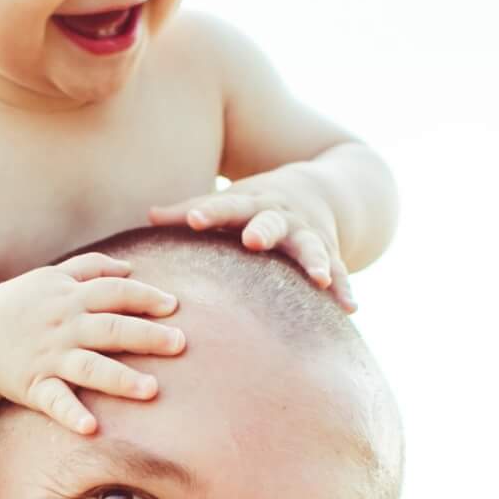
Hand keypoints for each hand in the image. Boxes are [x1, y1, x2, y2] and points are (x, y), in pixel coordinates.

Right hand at [0, 252, 185, 435]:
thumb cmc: (21, 304)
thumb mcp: (52, 276)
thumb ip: (91, 269)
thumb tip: (131, 270)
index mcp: (71, 297)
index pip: (114, 292)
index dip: (145, 296)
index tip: (174, 306)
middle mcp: (64, 326)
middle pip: (110, 328)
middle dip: (146, 336)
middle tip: (180, 343)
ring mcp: (49, 357)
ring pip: (89, 367)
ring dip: (120, 379)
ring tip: (151, 390)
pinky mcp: (34, 385)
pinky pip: (54, 401)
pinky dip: (71, 414)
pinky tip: (91, 428)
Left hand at [149, 177, 355, 311]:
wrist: (321, 190)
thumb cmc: (258, 205)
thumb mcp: (230, 202)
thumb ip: (192, 211)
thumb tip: (148, 217)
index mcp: (251, 204)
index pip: (226, 207)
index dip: (210, 212)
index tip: (194, 219)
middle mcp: (282, 216)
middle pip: (272, 222)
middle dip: (263, 231)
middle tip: (254, 240)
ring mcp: (310, 234)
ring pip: (313, 246)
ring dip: (315, 262)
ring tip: (318, 279)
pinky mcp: (333, 252)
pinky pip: (341, 271)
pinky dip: (345, 287)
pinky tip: (350, 308)